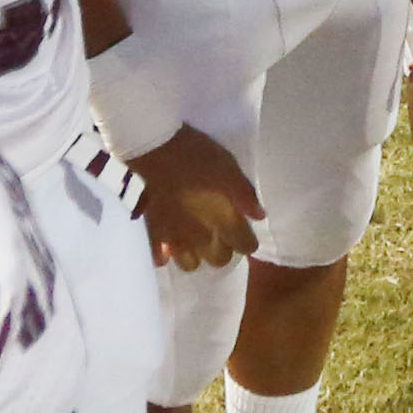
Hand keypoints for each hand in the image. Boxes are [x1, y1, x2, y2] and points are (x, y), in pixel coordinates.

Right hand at [130, 128, 261, 270]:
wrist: (156, 148)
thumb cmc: (197, 156)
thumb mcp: (229, 168)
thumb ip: (245, 195)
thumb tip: (259, 216)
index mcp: (223, 221)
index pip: (245, 246)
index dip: (248, 240)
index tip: (246, 232)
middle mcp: (201, 237)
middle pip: (219, 260)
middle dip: (224, 251)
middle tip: (221, 234)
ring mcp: (175, 238)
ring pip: (190, 264)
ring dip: (196, 255)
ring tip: (195, 241)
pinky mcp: (153, 232)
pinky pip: (160, 257)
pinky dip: (166, 255)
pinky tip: (168, 246)